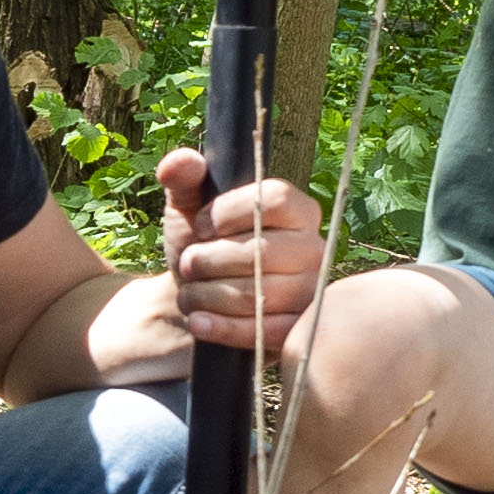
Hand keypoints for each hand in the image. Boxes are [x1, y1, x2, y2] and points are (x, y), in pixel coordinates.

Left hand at [156, 149, 331, 354]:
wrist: (198, 300)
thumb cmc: (200, 245)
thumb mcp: (187, 207)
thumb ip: (183, 178)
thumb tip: (178, 162)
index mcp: (298, 209)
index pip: (275, 199)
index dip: (228, 213)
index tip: (199, 227)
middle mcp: (314, 247)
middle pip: (263, 252)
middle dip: (210, 261)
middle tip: (187, 266)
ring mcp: (310, 292)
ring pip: (258, 294)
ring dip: (208, 296)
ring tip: (188, 293)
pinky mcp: (296, 330)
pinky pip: (262, 331)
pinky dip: (222, 327)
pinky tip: (198, 321)